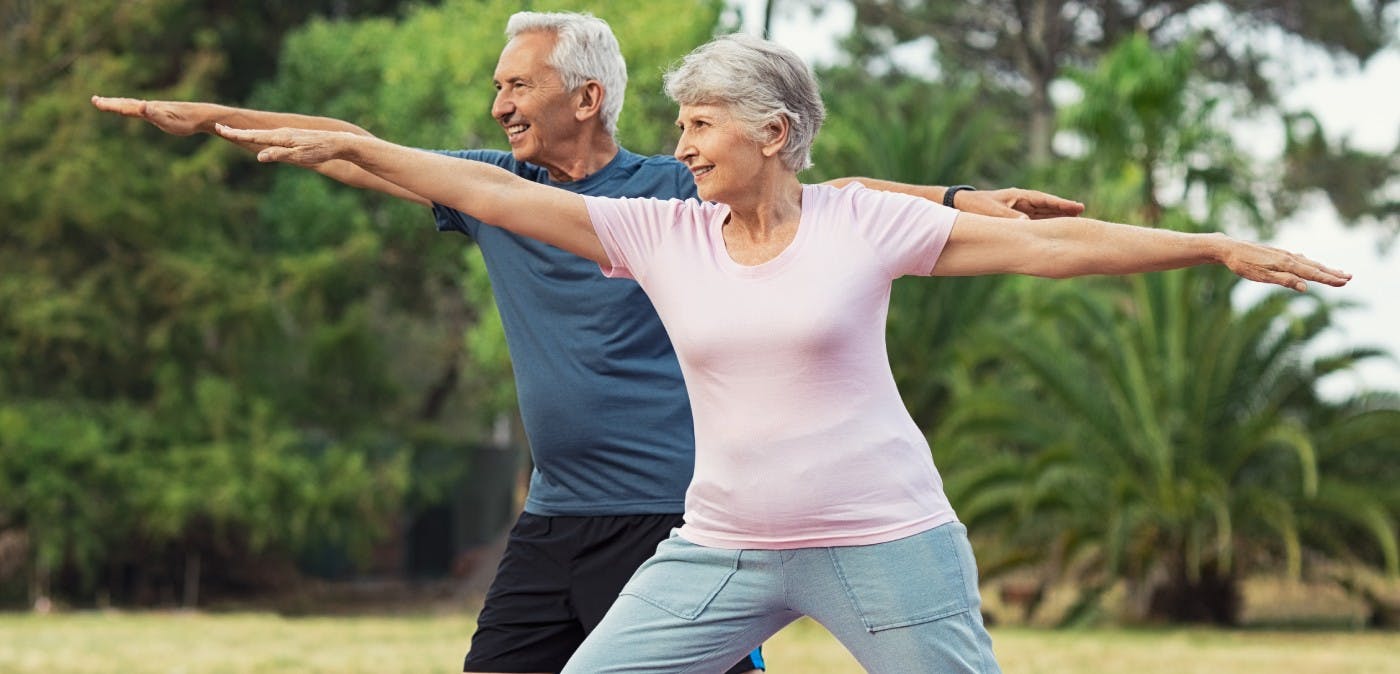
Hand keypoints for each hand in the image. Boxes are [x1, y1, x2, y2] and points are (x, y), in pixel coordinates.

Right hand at [90, 95, 207, 135]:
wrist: (201, 116)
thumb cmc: (185, 121)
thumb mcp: (168, 120)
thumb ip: (153, 114)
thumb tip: (140, 105)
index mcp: (147, 109)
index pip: (125, 107)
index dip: (110, 105)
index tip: (95, 101)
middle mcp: (149, 106)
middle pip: (126, 103)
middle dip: (110, 103)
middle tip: (94, 100)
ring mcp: (155, 108)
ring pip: (133, 104)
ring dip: (119, 103)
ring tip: (108, 102)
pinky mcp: (162, 111)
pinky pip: (142, 108)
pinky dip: (133, 107)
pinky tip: (136, 108)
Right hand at [212, 124, 356, 166]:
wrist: (338, 142)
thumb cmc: (320, 151)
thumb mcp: (299, 157)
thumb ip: (279, 156)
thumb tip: (259, 157)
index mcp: (280, 137)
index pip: (253, 136)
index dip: (236, 133)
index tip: (219, 128)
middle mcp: (282, 133)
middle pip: (254, 133)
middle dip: (237, 131)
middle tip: (219, 127)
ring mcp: (287, 134)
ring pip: (263, 134)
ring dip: (246, 133)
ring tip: (232, 132)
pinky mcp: (293, 137)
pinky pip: (272, 136)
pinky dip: (260, 136)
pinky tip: (259, 138)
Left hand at [961, 188, 1084, 219]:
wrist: (960, 206)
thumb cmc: (975, 205)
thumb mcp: (993, 212)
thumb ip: (1009, 218)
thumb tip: (1027, 224)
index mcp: (1019, 197)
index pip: (1045, 200)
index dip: (1061, 204)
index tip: (1077, 207)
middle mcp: (1021, 202)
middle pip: (1047, 206)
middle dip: (1063, 209)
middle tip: (1082, 212)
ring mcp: (1018, 210)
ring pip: (1042, 215)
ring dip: (1056, 218)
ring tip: (1074, 221)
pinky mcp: (1013, 219)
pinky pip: (1032, 222)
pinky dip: (1043, 225)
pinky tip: (1053, 231)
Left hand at [1221, 237, 1350, 291]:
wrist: (1228, 248)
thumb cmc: (1243, 265)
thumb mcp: (1262, 276)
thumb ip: (1284, 281)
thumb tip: (1306, 287)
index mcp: (1286, 264)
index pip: (1313, 273)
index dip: (1329, 278)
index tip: (1344, 282)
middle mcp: (1288, 257)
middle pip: (1314, 267)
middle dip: (1332, 273)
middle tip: (1350, 277)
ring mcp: (1283, 254)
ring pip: (1307, 262)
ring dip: (1323, 267)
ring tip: (1337, 271)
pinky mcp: (1276, 253)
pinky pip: (1298, 259)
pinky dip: (1309, 263)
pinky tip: (1310, 263)